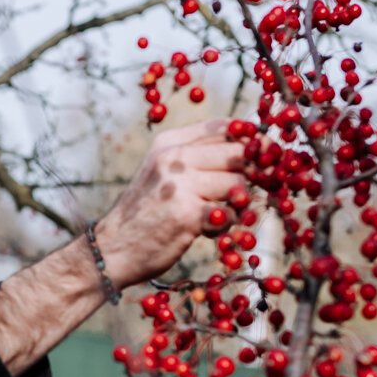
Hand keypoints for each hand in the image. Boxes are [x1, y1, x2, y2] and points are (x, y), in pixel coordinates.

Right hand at [93, 119, 245, 287]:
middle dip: (254, 172)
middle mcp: (173, 158)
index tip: (263, 155)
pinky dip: (228, 225)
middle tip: (254, 189)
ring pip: (238, 184)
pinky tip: (209, 230)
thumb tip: (248, 149)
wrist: (113, 249)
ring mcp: (180, 185)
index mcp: (169, 144)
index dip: (252, 140)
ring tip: (219, 214)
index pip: (224, 127)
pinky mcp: (188, 214)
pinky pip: (230, 214)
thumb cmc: (144, 213)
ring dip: (238, 204)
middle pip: (238, 153)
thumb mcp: (160, 172)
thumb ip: (194, 157)